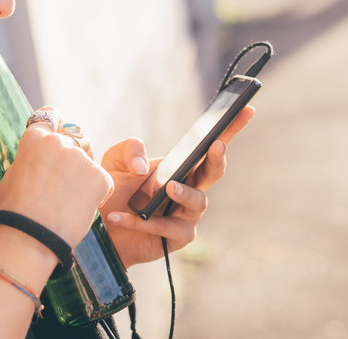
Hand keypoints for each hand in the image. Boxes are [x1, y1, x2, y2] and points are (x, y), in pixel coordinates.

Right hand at [0, 107, 113, 248]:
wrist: (28, 237)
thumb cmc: (11, 214)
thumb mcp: (8, 182)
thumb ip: (22, 168)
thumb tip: (16, 177)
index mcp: (34, 139)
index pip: (50, 116)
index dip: (56, 122)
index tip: (59, 129)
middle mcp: (58, 142)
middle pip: (74, 141)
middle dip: (71, 160)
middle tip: (64, 185)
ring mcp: (80, 159)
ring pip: (88, 163)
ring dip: (83, 179)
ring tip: (68, 204)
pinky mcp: (99, 176)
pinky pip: (103, 182)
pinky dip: (96, 195)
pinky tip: (79, 210)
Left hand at [98, 106, 254, 267]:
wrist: (101, 228)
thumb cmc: (114, 190)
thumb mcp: (115, 161)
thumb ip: (129, 150)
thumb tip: (144, 167)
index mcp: (180, 166)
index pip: (208, 146)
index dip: (229, 128)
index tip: (246, 109)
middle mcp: (189, 187)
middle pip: (213, 172)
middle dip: (217, 158)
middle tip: (216, 145)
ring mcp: (186, 214)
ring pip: (197, 201)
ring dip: (184, 193)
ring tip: (168, 187)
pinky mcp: (176, 237)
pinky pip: (166, 228)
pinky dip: (141, 222)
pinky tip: (117, 216)